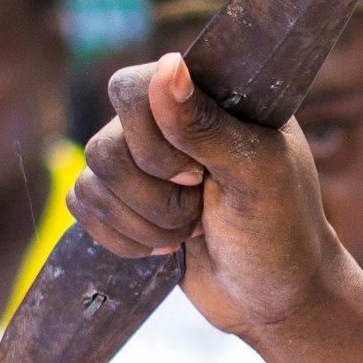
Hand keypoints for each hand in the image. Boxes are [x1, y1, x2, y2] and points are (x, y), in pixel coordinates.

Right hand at [70, 53, 351, 342]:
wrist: (273, 297)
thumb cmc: (281, 230)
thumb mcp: (258, 174)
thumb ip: (207, 125)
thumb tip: (168, 65)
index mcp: (204, 97)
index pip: (132, 89)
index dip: (154, 142)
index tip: (199, 175)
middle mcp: (164, 121)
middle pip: (104, 145)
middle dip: (154, 196)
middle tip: (202, 207)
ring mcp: (140, 162)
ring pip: (91, 179)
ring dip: (144, 221)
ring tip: (192, 229)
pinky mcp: (122, 202)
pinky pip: (82, 205)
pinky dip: (122, 237)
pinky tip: (165, 247)